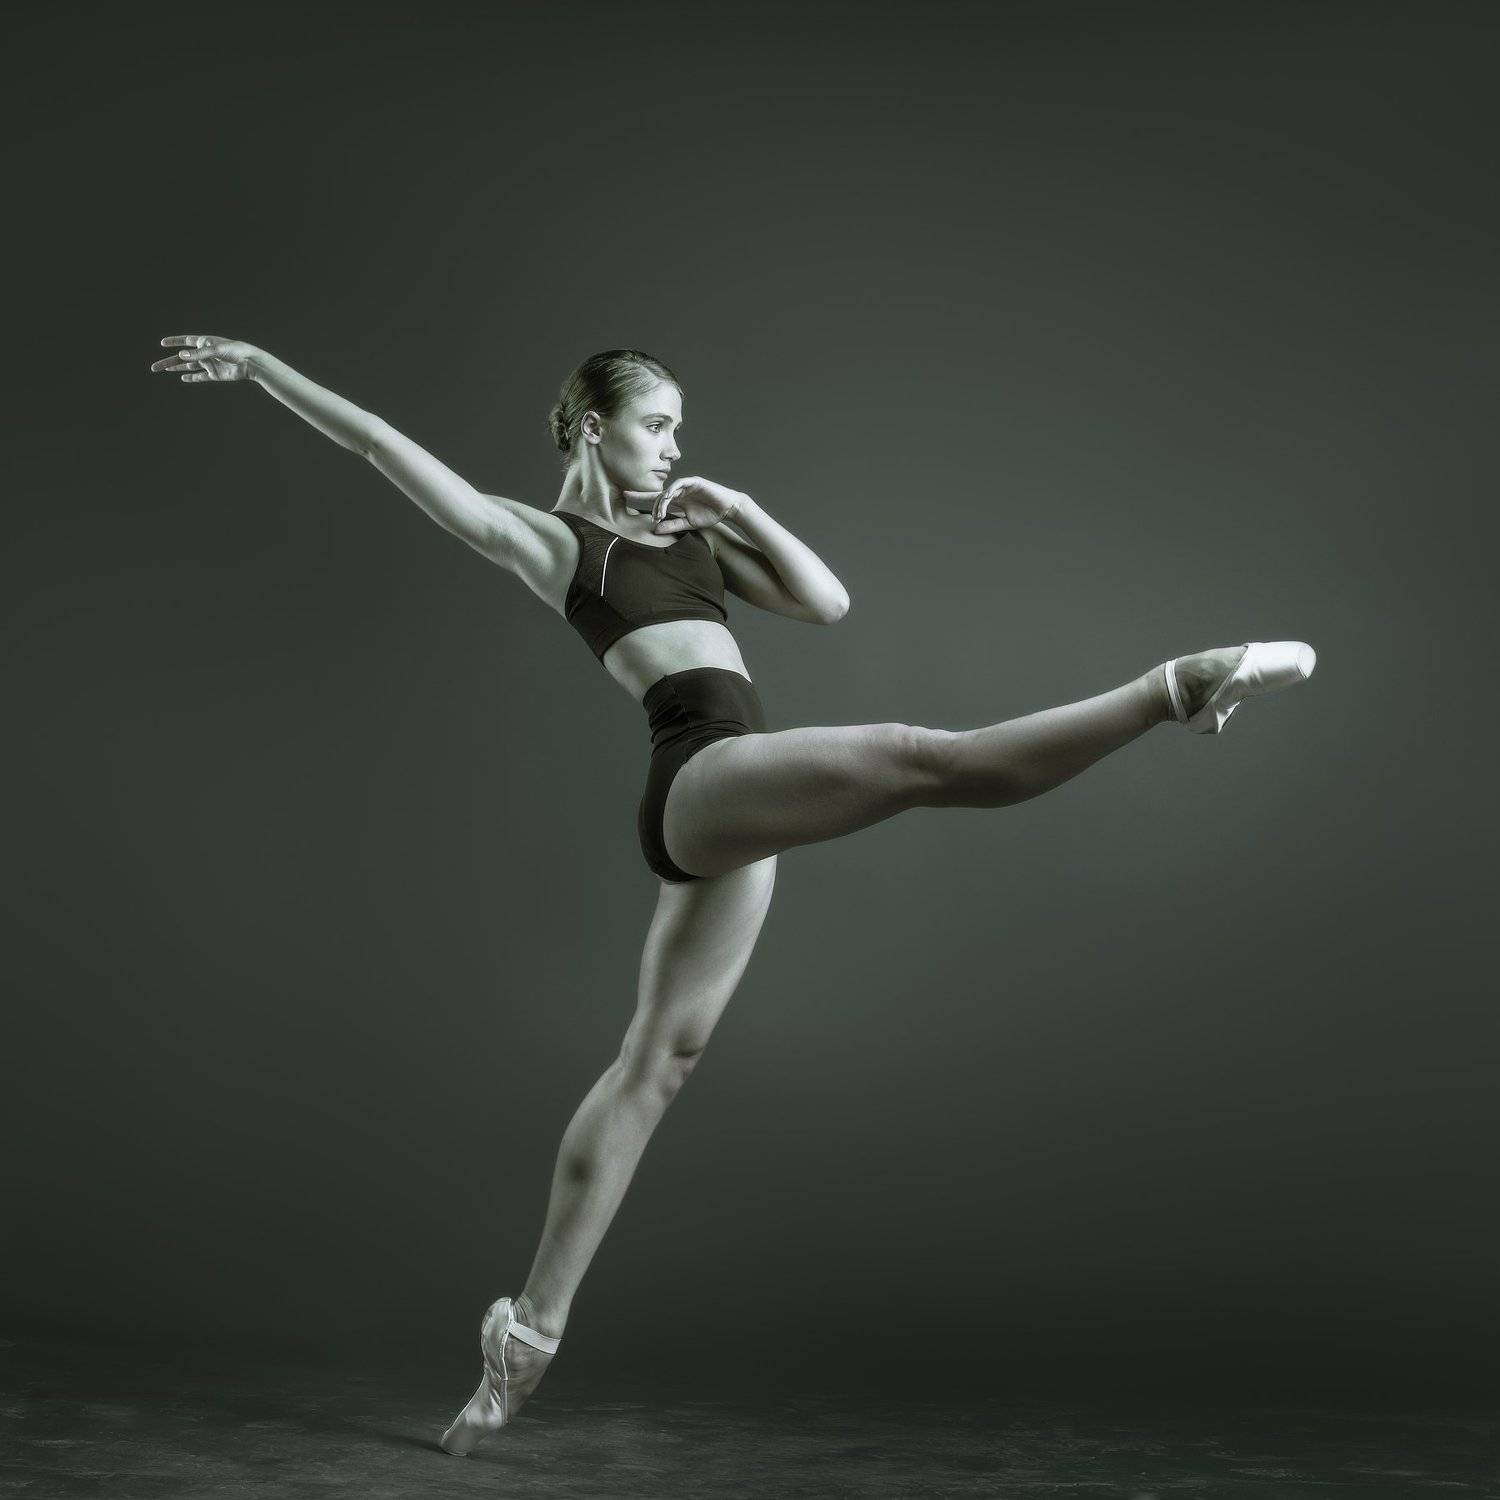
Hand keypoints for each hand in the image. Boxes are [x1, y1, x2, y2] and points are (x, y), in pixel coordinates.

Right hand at [149, 334, 264, 382]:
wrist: (250, 363)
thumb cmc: (235, 351)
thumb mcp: (215, 349)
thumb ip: (198, 354)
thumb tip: (181, 356)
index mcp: (204, 342)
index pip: (185, 341)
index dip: (174, 342)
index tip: (162, 343)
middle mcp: (205, 353)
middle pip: (182, 358)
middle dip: (168, 361)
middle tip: (155, 367)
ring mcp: (209, 364)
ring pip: (189, 367)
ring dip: (177, 368)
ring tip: (165, 370)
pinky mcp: (215, 375)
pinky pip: (200, 377)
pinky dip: (192, 378)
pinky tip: (183, 378)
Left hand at [624, 476, 744, 535]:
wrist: (728, 509)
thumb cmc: (710, 515)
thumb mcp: (688, 523)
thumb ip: (672, 526)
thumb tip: (655, 529)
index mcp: (676, 500)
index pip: (656, 499)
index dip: (641, 497)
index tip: (625, 496)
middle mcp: (678, 491)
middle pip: (657, 493)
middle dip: (644, 497)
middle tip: (633, 500)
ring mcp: (685, 485)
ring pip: (667, 491)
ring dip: (661, 502)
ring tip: (658, 514)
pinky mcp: (694, 482)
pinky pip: (680, 484)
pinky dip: (673, 490)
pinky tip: (667, 497)